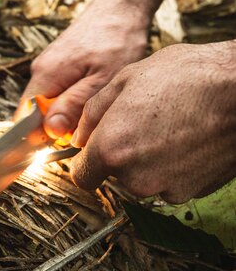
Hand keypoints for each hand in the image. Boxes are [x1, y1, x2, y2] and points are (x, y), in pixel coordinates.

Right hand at [17, 0, 170, 137]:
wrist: (121, 7)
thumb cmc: (117, 40)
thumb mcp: (102, 80)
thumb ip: (74, 106)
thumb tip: (51, 131)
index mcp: (46, 76)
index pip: (25, 118)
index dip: (37, 138)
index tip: (58, 146)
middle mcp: (41, 71)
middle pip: (36, 114)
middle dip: (57, 129)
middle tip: (85, 129)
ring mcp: (49, 67)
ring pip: (48, 105)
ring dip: (66, 116)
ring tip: (91, 111)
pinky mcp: (59, 66)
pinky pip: (57, 93)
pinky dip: (70, 104)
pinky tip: (89, 99)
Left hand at [71, 42, 235, 203]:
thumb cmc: (186, 78)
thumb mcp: (124, 81)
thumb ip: (91, 115)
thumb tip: (78, 139)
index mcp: (111, 150)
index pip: (82, 177)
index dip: (86, 163)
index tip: (94, 152)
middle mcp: (134, 177)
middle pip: (114, 176)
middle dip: (120, 155)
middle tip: (141, 125)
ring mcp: (165, 188)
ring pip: (142, 180)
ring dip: (147, 161)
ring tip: (167, 129)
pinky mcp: (190, 192)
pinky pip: (168, 182)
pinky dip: (171, 167)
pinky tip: (185, 141)